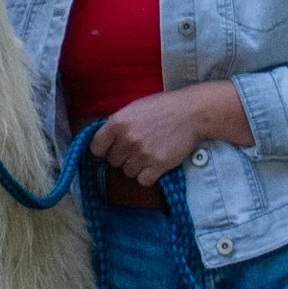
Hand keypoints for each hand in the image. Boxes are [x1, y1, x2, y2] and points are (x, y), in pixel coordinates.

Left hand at [90, 82, 251, 185]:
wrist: (191, 113)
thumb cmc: (162, 107)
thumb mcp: (133, 108)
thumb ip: (117, 124)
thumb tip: (105, 140)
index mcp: (116, 123)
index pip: (96, 148)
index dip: (103, 150)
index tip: (110, 150)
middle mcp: (127, 140)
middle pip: (113, 162)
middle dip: (123, 157)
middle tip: (137, 149)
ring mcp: (142, 154)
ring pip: (127, 172)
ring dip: (136, 166)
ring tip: (148, 154)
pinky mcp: (158, 165)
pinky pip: (143, 180)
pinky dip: (148, 176)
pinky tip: (155, 165)